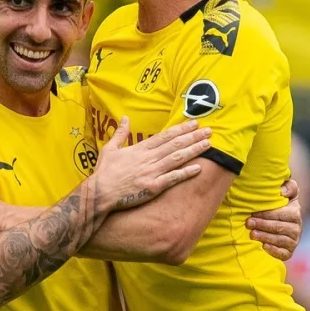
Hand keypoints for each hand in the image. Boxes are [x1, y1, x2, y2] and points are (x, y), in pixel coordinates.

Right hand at [93, 118, 211, 211]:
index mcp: (140, 148)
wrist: (100, 193)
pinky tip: (198, 168)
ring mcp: (152, 172)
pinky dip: (186, 172)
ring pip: (177, 158)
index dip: (181, 129)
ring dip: (194, 151)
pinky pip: (173, 178)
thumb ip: (120, 133)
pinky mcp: (153, 187)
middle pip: (175, 144)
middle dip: (193, 137)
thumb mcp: (109, 149)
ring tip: (208, 145)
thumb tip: (125, 118)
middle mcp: (149, 158)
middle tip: (209, 130)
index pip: (165, 136)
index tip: (194, 124)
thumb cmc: (104, 172)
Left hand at [247, 179, 301, 261]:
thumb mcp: (286, 193)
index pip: (282, 214)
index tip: (253, 213)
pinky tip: (263, 247)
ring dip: (266, 237)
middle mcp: (297, 228)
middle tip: (248, 223)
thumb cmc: (279, 205)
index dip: (267, 214)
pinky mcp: (289, 252)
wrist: (278, 223)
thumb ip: (289, 187)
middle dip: (263, 225)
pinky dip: (274, 251)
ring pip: (281, 240)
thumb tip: (282, 192)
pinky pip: (284, 254)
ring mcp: (293, 241)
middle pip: (280, 227)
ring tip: (252, 234)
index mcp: (295, 212)